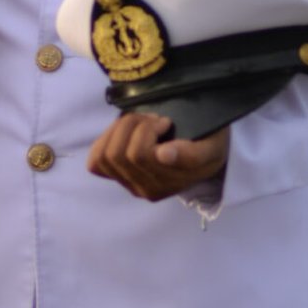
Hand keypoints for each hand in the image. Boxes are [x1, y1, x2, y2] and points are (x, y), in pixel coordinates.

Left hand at [87, 110, 229, 202]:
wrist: (205, 157)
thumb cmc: (207, 145)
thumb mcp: (211, 146)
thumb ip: (192, 154)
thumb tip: (164, 155)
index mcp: (171, 180)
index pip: (140, 155)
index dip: (146, 132)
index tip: (166, 122)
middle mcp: (149, 189)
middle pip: (120, 153)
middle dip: (134, 125)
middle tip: (154, 118)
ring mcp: (132, 185)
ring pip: (106, 156)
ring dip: (120, 131)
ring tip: (141, 123)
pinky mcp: (118, 178)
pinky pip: (95, 164)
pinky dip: (105, 142)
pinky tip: (125, 133)